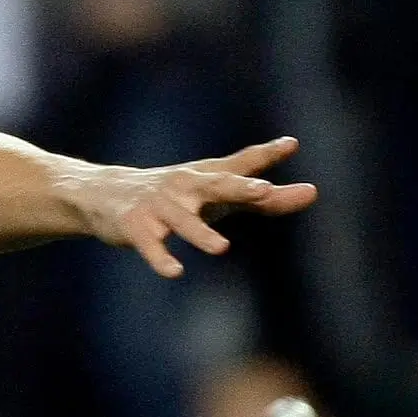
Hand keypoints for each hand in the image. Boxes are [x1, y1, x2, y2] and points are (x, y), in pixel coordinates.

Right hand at [72, 137, 319, 278]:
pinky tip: (175, 271)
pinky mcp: (136, 228)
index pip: (241, 166)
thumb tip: (313, 192)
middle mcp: (186, 187)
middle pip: (217, 186)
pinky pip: (150, 245)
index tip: (291, 145)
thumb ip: (262, 195)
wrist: (105, 195)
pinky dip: (161, 258)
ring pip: (184, 221)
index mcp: (207, 177)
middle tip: (264, 192)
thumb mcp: (216, 192)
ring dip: (201, 233)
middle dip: (240, 188)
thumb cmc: (175, 194)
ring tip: (221, 248)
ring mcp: (159, 207)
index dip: (266, 157)